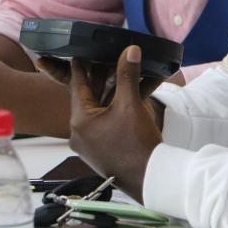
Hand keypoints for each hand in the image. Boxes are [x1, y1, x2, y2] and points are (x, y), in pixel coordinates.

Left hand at [52, 46, 161, 201]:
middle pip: (87, 100)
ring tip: (115, 80)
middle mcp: (79, 135)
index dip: (81, 68)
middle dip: (97, 82)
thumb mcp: (131, 104)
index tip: (79, 54)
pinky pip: (102, 126)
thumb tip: (130, 51)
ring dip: (106, 97)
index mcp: (80, 122)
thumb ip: (127, 75)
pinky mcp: (100, 153)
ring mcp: (89, 146)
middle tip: (101, 62)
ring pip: (96, 113)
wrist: (149, 176)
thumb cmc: (136, 144)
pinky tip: (122, 104)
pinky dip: (111, 112)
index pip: (77, 87)